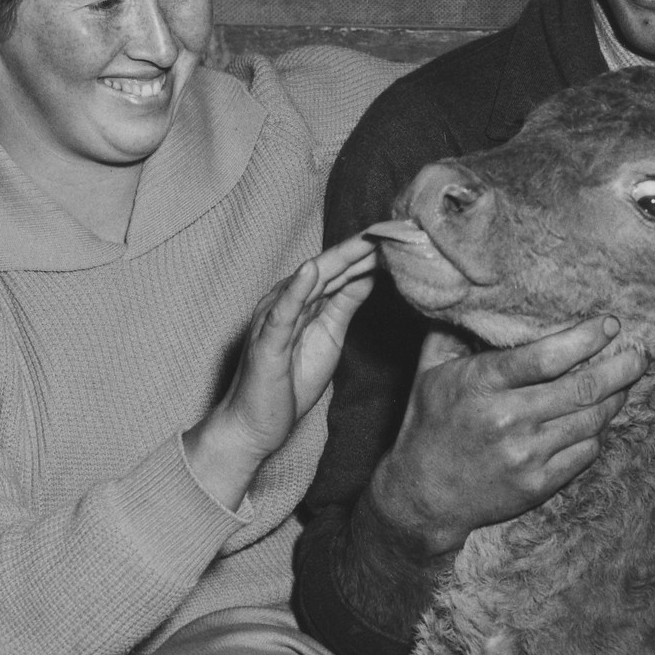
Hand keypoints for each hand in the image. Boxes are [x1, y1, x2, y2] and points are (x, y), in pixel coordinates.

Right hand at [186, 236, 377, 508]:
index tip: (400, 236)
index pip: (339, 269)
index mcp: (303, 300)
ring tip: (365, 239)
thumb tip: (369, 274)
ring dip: (337, 260)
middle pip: (328, 268)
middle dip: (361, 249)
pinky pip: (281, 313)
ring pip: (308, 282)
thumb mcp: (328, 336)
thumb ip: (344, 304)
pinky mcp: (265, 343)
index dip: (368, 252)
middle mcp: (286, 301)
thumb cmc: (289, 382)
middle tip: (394, 229)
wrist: (254, 425)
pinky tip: (311, 271)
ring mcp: (273, 320)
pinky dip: (295, 290)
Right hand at [370, 318, 647, 554]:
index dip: (585, 338)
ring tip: (626, 382)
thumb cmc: (429, 425)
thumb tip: (475, 295)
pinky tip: (599, 418)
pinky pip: (585, 452)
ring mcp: (525, 456)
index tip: (610, 325)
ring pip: (590, 420)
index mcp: (481, 385)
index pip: (545, 356)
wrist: (423, 496)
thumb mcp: (429, 373)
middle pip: (580, 388)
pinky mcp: (538, 485)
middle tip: (640, 354)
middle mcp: (507, 420)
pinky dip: (597, 432)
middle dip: (619, 367)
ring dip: (615, 398)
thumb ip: (453, 333)